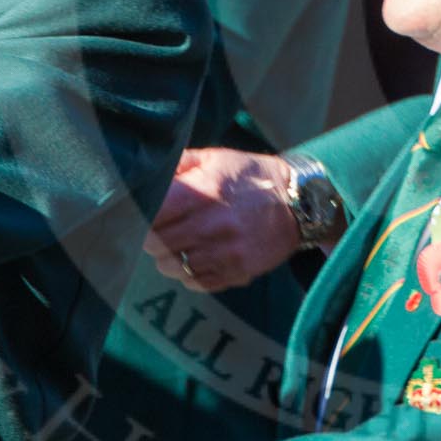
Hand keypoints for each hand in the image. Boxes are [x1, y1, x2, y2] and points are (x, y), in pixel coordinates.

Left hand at [144, 149, 300, 291]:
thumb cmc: (250, 177)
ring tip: (179, 243)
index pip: (150, 216)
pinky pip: (195, 282)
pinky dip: (189, 273)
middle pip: (156, 244)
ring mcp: (224, 253)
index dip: (141, 215)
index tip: (144, 213)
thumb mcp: (215, 158)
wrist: (298, 202)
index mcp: (203, 194)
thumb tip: (145, 174)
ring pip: (171, 267)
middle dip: (152, 236)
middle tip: (161, 227)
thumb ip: (178, 165)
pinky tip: (198, 256)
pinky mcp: (236, 272)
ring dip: (169, 256)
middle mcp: (211, 226)